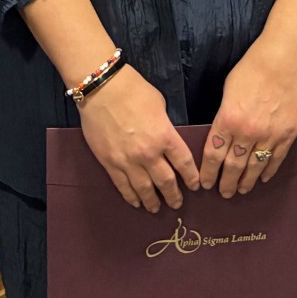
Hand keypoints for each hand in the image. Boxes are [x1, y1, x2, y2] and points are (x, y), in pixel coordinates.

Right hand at [77, 65, 200, 212]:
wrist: (102, 89)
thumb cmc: (133, 90)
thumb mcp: (159, 105)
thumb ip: (165, 126)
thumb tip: (165, 138)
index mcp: (165, 136)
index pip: (184, 164)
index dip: (191, 177)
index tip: (195, 185)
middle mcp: (148, 153)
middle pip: (166, 182)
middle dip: (173, 195)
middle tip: (177, 203)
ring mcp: (127, 161)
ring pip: (144, 189)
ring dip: (153, 201)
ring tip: (156, 208)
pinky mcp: (109, 163)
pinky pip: (122, 186)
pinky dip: (131, 197)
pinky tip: (136, 202)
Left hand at [200, 36, 296, 197]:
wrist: (283, 60)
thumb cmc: (252, 69)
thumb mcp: (227, 91)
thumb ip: (224, 117)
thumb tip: (220, 136)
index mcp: (228, 120)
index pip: (213, 156)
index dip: (208, 173)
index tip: (205, 184)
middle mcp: (247, 132)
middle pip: (233, 167)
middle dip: (226, 183)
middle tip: (223, 193)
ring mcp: (270, 135)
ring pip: (255, 168)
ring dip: (246, 182)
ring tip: (241, 190)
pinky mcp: (288, 134)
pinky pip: (276, 160)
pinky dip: (268, 171)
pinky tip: (262, 178)